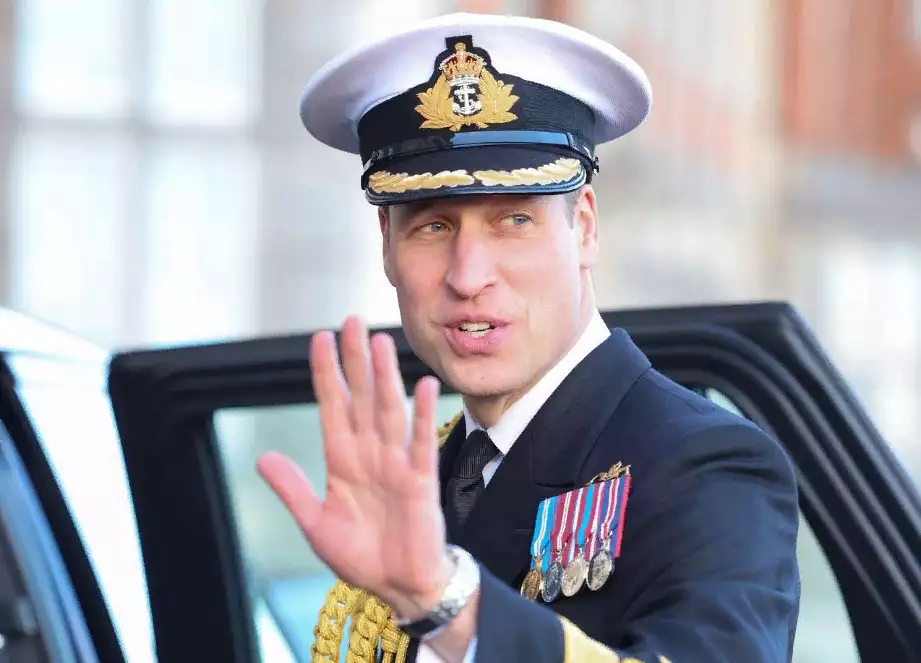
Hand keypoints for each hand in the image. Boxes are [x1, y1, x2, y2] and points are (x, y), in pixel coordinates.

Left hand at [256, 316, 450, 618]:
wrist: (399, 587)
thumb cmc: (361, 557)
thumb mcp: (316, 524)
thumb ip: (293, 488)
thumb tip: (263, 458)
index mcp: (342, 461)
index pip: (331, 407)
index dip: (325, 373)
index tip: (319, 339)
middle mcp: (369, 454)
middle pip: (360, 397)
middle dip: (354, 360)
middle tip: (351, 321)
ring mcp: (396, 463)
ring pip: (387, 410)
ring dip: (383, 376)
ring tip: (379, 341)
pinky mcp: (420, 480)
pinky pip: (421, 441)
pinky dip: (422, 414)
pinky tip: (423, 385)